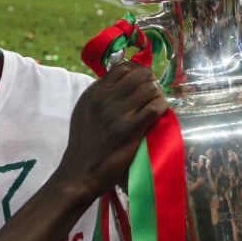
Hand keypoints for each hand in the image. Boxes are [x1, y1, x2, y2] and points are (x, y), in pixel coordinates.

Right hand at [55, 62, 166, 200]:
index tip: (143, 83)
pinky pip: (155, 108)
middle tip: (153, 94)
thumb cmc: (84, 142)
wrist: (80, 171)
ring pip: (150, 90)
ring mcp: (117, 114)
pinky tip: (159, 113)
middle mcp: (104, 99)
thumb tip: (120, 80)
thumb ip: (99, 94)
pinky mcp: (129, 131)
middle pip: (140, 75)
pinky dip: (161, 108)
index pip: (123, 68)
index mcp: (93, 92)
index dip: (138, 73)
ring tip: (157, 105)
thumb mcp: (84, 110)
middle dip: (151, 83)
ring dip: (158, 96)